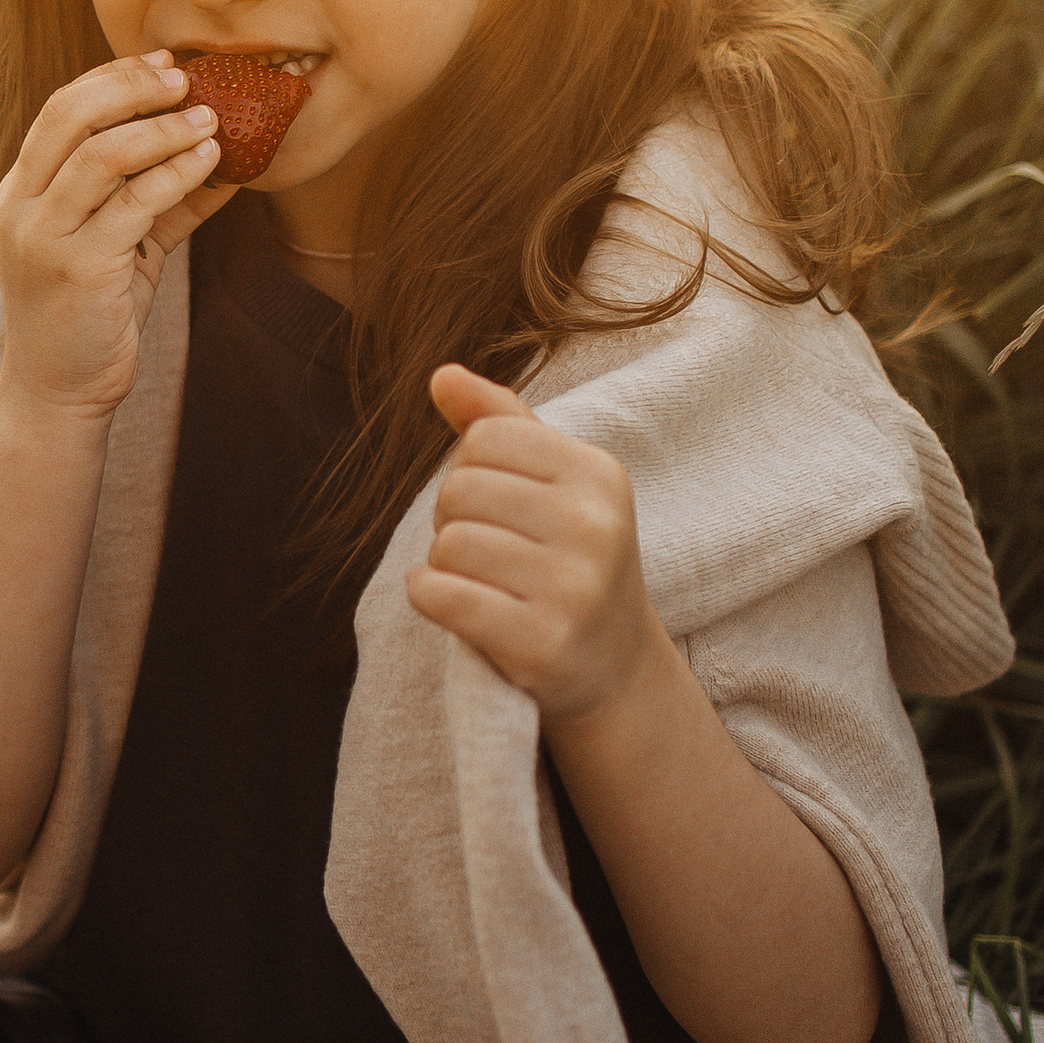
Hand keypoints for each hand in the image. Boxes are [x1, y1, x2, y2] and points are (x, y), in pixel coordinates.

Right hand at [0, 55, 236, 422]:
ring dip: (164, 130)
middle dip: (132, 87)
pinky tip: (211, 163)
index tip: (163, 64)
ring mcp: (44, 237)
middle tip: (186, 79)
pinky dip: (177, 174)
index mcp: (22, 191)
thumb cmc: (89, 317)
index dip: (112, 77)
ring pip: (104, 154)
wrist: (58, 393)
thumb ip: (159, 201)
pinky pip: (134, 204)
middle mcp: (22, 206)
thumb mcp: (121, 248)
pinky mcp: (77, 269)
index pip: (59, 110)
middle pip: (70, 116)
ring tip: (212, 120)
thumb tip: (223, 159)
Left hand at [406, 365, 661, 730]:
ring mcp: (574, 586)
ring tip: (485, 584)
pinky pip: (440, 594)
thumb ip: (500, 422)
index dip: (470, 472)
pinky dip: (429, 596)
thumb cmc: (569, 561)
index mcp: (599, 472)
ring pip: (447, 543)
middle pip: (460, 489)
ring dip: (446, 565)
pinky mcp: (542, 641)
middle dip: (455, 520)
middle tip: (490, 555)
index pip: (483, 438)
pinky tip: (456, 606)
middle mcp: (595, 524)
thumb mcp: (554, 484)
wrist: (614, 667)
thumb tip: (441, 375)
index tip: (499, 509)